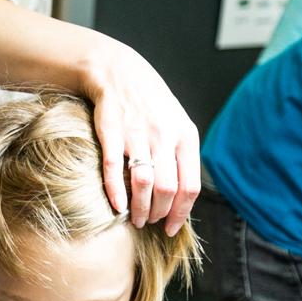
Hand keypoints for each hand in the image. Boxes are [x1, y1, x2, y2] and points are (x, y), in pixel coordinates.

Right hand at [81, 43, 200, 235]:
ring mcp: (138, 134)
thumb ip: (180, 155)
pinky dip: (115, 192)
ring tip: (134, 219)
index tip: (170, 227)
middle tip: (149, 222)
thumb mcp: (175, 123)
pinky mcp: (112, 132)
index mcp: (185, 136)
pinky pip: (115, 169)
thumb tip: (181, 194)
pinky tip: (116, 206)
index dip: (181, 213)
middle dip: (158, 213)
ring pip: (144, 183)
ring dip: (139, 208)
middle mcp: (164, 136)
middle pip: (167, 189)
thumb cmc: (149, 103)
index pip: (189, 186)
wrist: (119, 72)